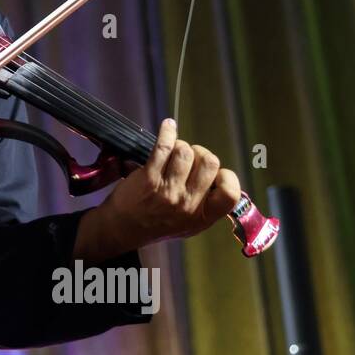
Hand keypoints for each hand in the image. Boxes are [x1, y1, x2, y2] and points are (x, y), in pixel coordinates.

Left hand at [92, 118, 241, 253]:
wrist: (124, 228)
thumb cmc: (158, 223)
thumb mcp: (190, 224)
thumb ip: (208, 206)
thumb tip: (220, 178)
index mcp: (203, 217)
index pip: (230, 193)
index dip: (227, 177)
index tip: (216, 173)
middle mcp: (188, 204)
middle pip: (210, 163)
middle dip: (201, 154)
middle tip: (190, 158)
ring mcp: (168, 191)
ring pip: (186, 152)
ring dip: (181, 146)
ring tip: (174, 150)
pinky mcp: (149, 178)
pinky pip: (164, 147)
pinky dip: (167, 132)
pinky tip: (168, 127)